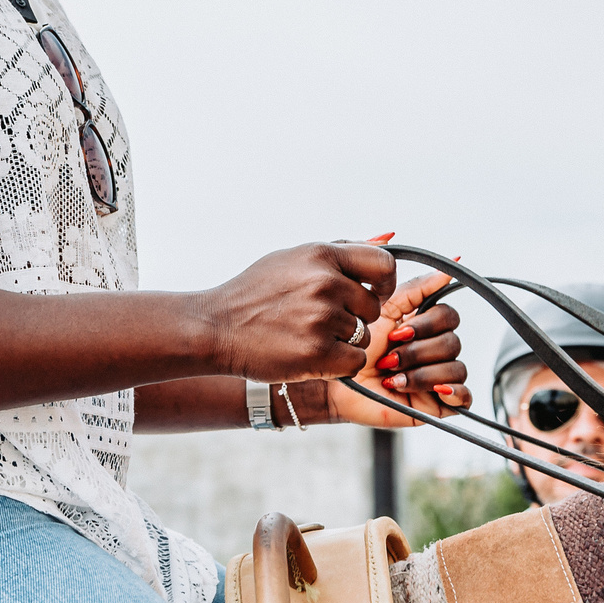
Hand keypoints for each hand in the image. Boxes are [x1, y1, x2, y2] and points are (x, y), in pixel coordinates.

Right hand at [201, 240, 398, 383]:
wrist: (215, 328)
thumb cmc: (255, 293)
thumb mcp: (292, 258)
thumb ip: (340, 251)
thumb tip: (388, 238)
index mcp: (321, 255)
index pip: (383, 264)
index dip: (385, 283)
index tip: (375, 294)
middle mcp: (325, 284)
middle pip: (372, 308)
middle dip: (355, 318)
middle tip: (322, 321)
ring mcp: (321, 319)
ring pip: (363, 337)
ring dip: (342, 342)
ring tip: (307, 336)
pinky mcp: (316, 354)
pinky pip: (354, 362)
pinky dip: (338, 364)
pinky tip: (312, 356)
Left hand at [331, 271, 468, 426]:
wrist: (337, 382)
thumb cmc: (355, 347)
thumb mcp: (384, 309)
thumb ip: (416, 288)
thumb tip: (448, 270)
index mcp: (425, 326)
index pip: (449, 316)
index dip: (425, 324)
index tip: (395, 332)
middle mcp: (436, 350)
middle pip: (453, 342)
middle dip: (416, 351)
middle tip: (389, 359)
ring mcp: (439, 377)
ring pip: (456, 368)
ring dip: (421, 373)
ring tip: (393, 378)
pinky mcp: (438, 404)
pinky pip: (465, 397)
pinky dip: (451, 391)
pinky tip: (428, 390)